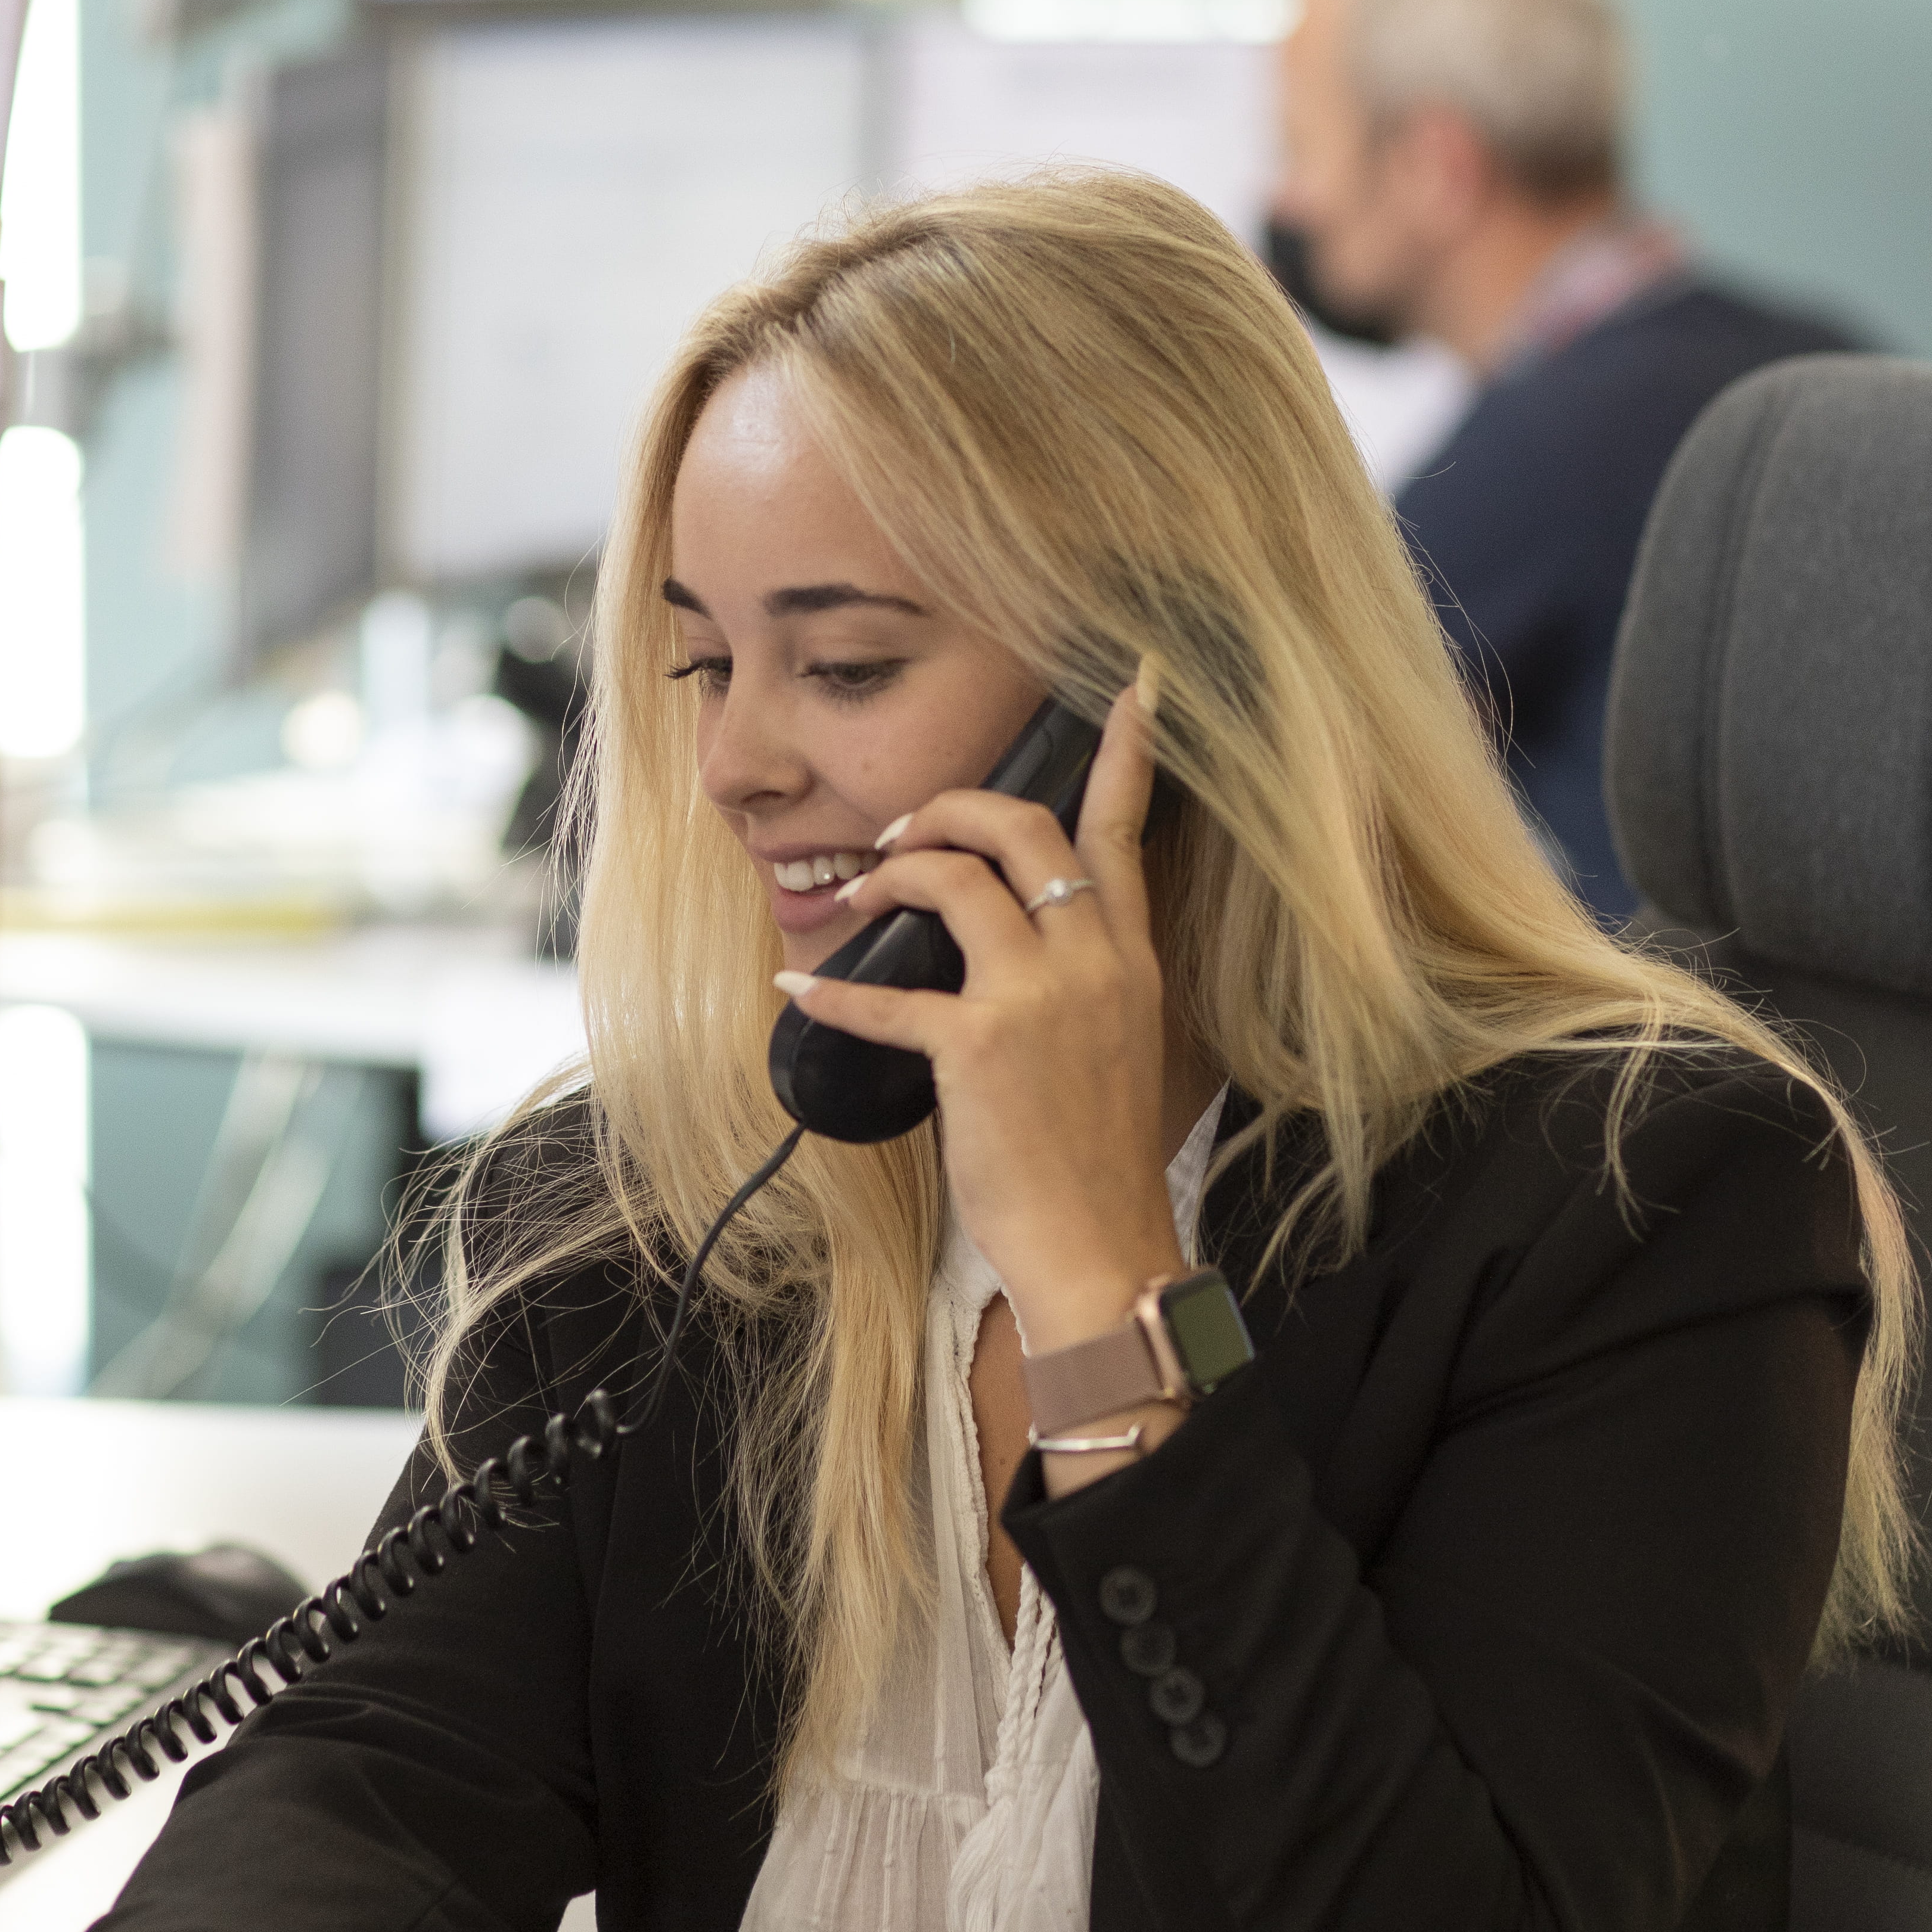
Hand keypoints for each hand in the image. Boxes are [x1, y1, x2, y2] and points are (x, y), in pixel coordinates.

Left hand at [775, 678, 1182, 1355]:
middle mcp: (1092, 960)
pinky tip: (800, 988)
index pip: (1125, 831)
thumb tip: (1017, 942)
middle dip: (949, 809)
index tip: (1131, 686)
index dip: (1125, 754)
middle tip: (902, 838)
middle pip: (1022, 827)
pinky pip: (889, 992)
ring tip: (858, 893)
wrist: (1102, 1245)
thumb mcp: (1118, 1044)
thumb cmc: (1098, 1156)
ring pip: (956, 877)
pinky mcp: (979, 1048)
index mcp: (1129, 957)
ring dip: (892, 872)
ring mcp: (1038, 999)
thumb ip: (1085, 978)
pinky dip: (833, 988)